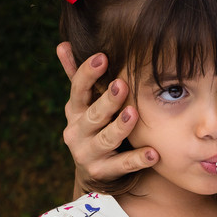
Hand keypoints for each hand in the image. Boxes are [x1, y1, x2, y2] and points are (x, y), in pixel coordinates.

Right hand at [57, 42, 156, 188]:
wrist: (96, 170)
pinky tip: (154, 153)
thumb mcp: (85, 104)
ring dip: (120, 127)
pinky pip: (123, 165)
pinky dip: (138, 159)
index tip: (102, 57)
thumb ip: (78, 77)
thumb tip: (63, 43)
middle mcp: (77, 131)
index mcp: (75, 111)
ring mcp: (88, 153)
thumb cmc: (96, 127)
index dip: (87, 73)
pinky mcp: (102, 172)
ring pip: (106, 139)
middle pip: (93, 115)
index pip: (78, 89)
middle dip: (107, 100)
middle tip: (122, 84)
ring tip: (134, 114)